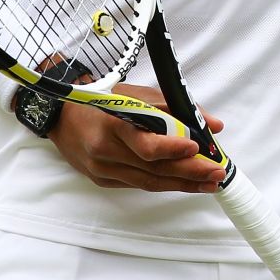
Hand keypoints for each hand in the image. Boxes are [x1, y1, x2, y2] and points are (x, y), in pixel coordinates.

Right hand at [46, 83, 228, 193]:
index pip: (145, 145)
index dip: (172, 149)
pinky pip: (139, 184)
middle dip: (189, 173)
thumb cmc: (104, 101)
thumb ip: (176, 109)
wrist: (61, 118)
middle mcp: (106, 152)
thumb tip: (213, 125)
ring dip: (182, 184)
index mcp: (114, 125)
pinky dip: (164, 184)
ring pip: (149, 182)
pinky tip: (185, 183)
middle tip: (217, 173)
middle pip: (153, 168)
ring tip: (210, 184)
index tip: (197, 148)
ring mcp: (103, 170)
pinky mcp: (103, 180)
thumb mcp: (137, 95)